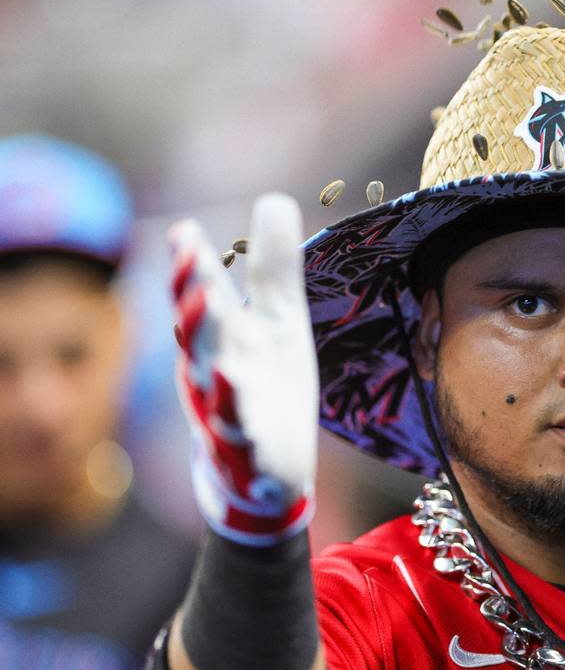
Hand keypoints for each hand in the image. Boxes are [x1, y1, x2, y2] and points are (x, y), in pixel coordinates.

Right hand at [169, 194, 317, 545]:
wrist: (264, 472)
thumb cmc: (266, 385)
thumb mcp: (276, 322)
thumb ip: (272, 267)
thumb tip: (273, 197)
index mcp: (222, 340)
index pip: (203, 300)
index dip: (192, 271)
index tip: (184, 236)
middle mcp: (215, 377)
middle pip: (200, 346)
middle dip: (196, 316)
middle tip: (197, 286)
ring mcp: (229, 423)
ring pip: (217, 402)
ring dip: (217, 385)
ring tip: (221, 369)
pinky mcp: (252, 464)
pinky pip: (244, 456)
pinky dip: (244, 447)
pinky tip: (248, 437)